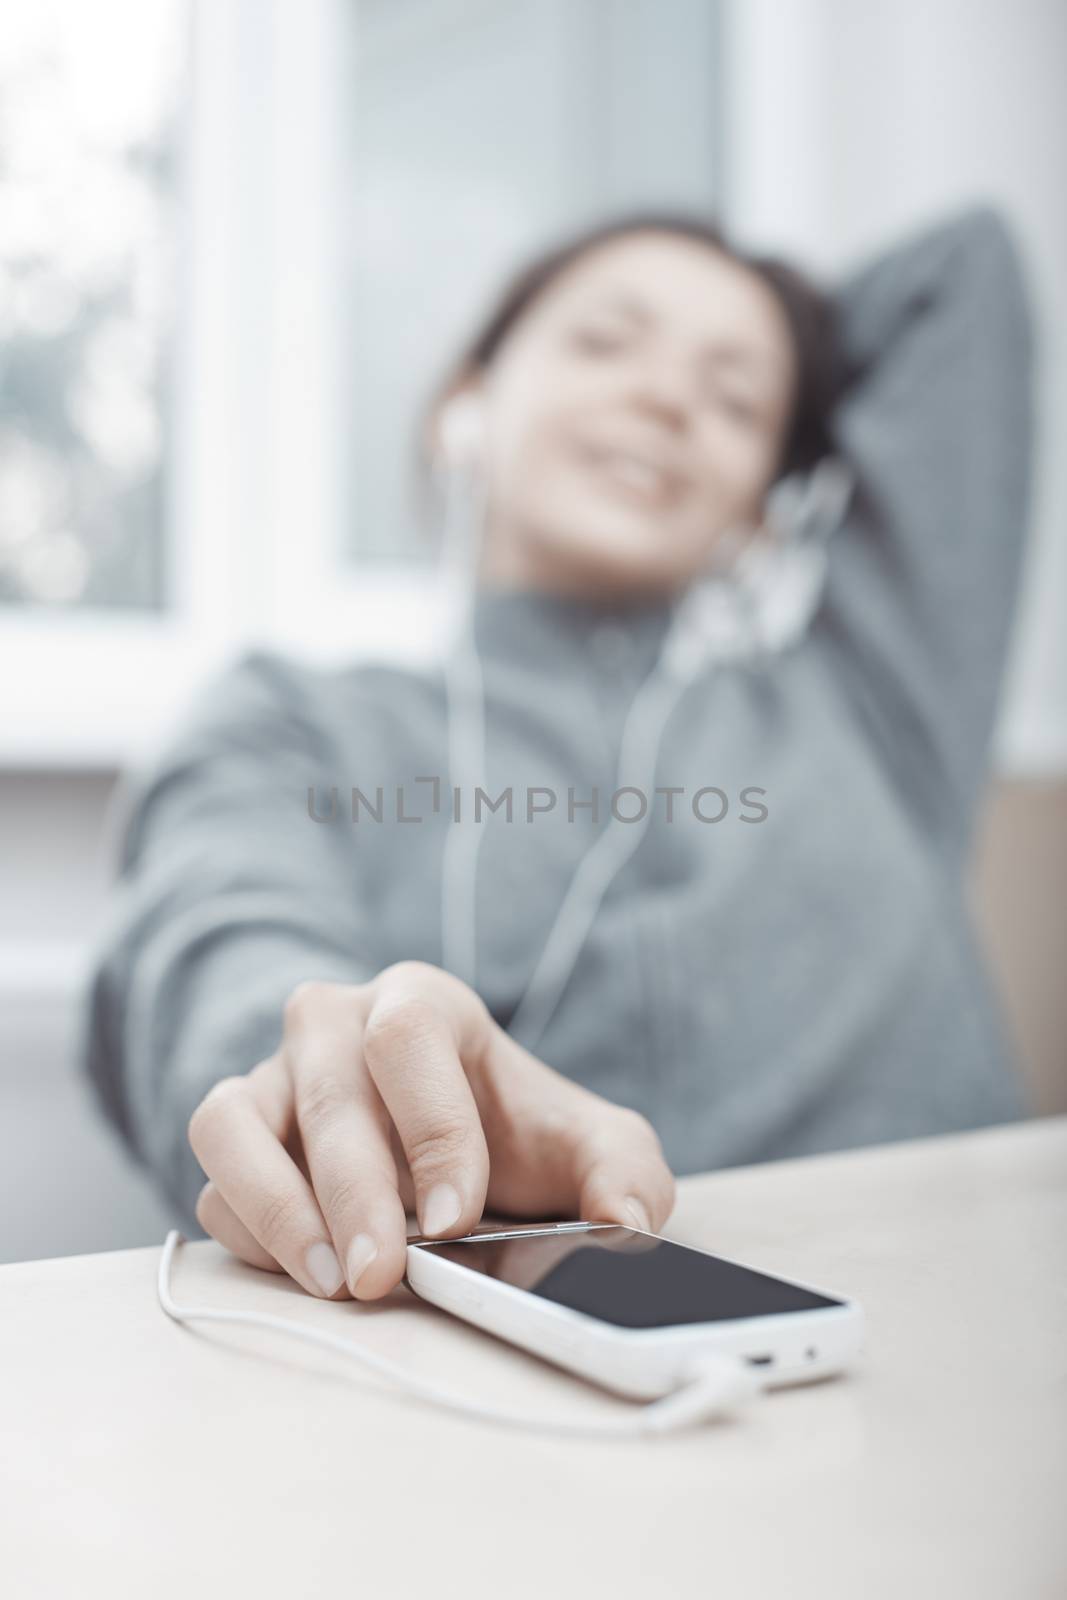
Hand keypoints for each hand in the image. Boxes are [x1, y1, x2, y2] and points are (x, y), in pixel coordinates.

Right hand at [188, 961, 675, 1300]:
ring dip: (275, 1206)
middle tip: (382, 1276)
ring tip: (332, 1283)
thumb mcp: (595, 1147)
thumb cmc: (519, 1138)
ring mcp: (273, 1079)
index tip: (456, 1219)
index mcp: (420, 1002)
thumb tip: (626, 1226)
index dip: (429, 1125)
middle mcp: (333, 1023)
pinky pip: (214, 1182)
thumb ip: (627, 1173)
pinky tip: (306, 1276)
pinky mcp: (235, 1141)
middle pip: (326, 1087)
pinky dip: (248, 1233)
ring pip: (233, 1122)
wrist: (460, 1154)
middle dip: (354, 1189)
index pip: (407, 1036)